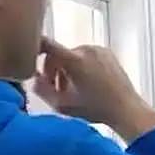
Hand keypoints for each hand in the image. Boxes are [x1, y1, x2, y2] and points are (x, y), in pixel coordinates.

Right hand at [33, 38, 154, 142]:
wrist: (127, 109)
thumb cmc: (96, 110)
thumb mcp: (62, 105)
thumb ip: (42, 90)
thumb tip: (32, 78)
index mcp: (75, 60)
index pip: (46, 44)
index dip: (33, 47)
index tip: (27, 55)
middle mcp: (86, 49)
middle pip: (58, 54)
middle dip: (53, 70)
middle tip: (56, 89)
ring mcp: (98, 49)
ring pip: (72, 55)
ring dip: (67, 69)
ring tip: (72, 89)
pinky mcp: (107, 53)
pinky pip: (86, 55)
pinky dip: (81, 66)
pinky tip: (86, 83)